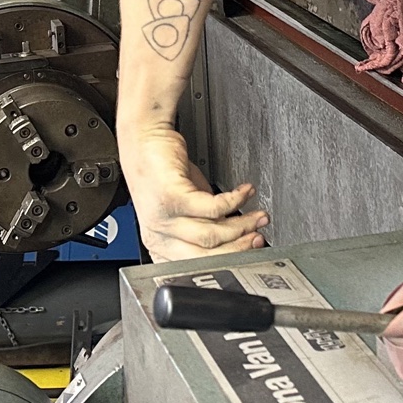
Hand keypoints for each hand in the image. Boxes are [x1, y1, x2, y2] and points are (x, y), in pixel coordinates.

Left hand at [119, 124, 267, 260]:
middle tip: (258, 236)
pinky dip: (235, 201)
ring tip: (258, 215)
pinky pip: (213, 208)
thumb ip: (205, 225)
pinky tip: (244, 192)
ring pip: (212, 234)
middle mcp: (158, 235)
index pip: (197, 265)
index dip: (229, 260)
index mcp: (160, 244)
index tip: (251, 251)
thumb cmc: (161, 172)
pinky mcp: (172, 198)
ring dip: (242, 225)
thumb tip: (235, 235)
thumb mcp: (185, 208)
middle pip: (207, 256)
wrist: (144, 138)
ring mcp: (163, 218)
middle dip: (239, 247)